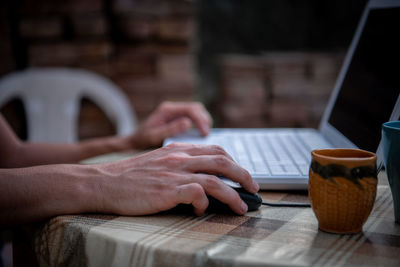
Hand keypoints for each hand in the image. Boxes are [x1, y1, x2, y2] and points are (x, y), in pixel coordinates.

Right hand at [94, 143, 258, 215]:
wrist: (104, 182)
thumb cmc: (129, 176)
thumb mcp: (158, 162)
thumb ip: (179, 164)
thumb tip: (200, 178)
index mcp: (178, 150)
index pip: (215, 149)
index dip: (233, 161)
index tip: (242, 173)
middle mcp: (179, 158)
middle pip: (222, 161)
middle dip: (243, 175)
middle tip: (254, 187)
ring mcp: (174, 173)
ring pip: (215, 179)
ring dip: (233, 194)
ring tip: (241, 206)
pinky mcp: (167, 190)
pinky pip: (197, 193)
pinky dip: (205, 203)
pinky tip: (202, 210)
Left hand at [131, 101, 211, 148]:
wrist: (135, 140)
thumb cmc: (143, 139)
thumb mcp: (154, 137)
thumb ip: (170, 130)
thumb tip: (188, 124)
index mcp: (167, 109)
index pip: (190, 109)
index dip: (200, 120)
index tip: (205, 133)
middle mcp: (172, 108)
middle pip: (196, 108)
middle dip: (205, 120)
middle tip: (207, 135)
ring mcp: (176, 112)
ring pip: (197, 111)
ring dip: (204, 121)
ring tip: (206, 135)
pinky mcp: (178, 118)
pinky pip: (194, 117)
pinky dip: (200, 124)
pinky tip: (201, 135)